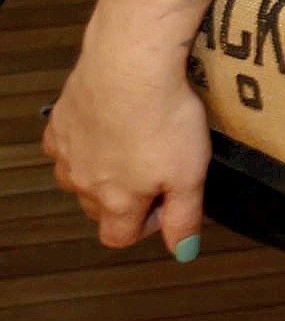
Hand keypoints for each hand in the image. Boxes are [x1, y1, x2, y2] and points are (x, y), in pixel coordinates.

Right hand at [44, 37, 212, 258]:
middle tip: (158, 167)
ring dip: (103, 171)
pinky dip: (85, 142)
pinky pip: (68, 145)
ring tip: (135, 142)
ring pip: (79, 179)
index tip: (168, 200)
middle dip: (127, 199)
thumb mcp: (190, 175)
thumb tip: (183, 252)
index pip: (120, 237)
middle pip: (100, 209)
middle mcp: (84, 184)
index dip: (147, 226)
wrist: (130, 68)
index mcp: (117, 202)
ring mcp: (67, 153)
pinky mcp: (59, 124)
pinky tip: (109, 123)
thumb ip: (184, 218)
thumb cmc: (164, 119)